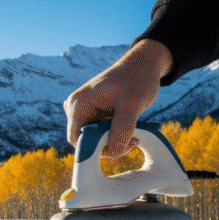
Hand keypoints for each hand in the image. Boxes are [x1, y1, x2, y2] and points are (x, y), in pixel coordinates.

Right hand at [63, 39, 173, 158]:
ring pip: (94, 139)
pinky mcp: (93, 114)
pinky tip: (129, 129)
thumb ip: (122, 129)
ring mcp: (84, 111)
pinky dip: (115, 136)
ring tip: (134, 134)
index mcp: (78, 104)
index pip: (77, 139)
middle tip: (133, 140)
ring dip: (114, 141)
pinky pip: (100, 133)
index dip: (96, 149)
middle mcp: (76, 108)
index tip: (122, 146)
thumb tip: (114, 153)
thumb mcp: (132, 104)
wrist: (143, 66)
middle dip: (109, 145)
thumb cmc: (137, 79)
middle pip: (85, 141)